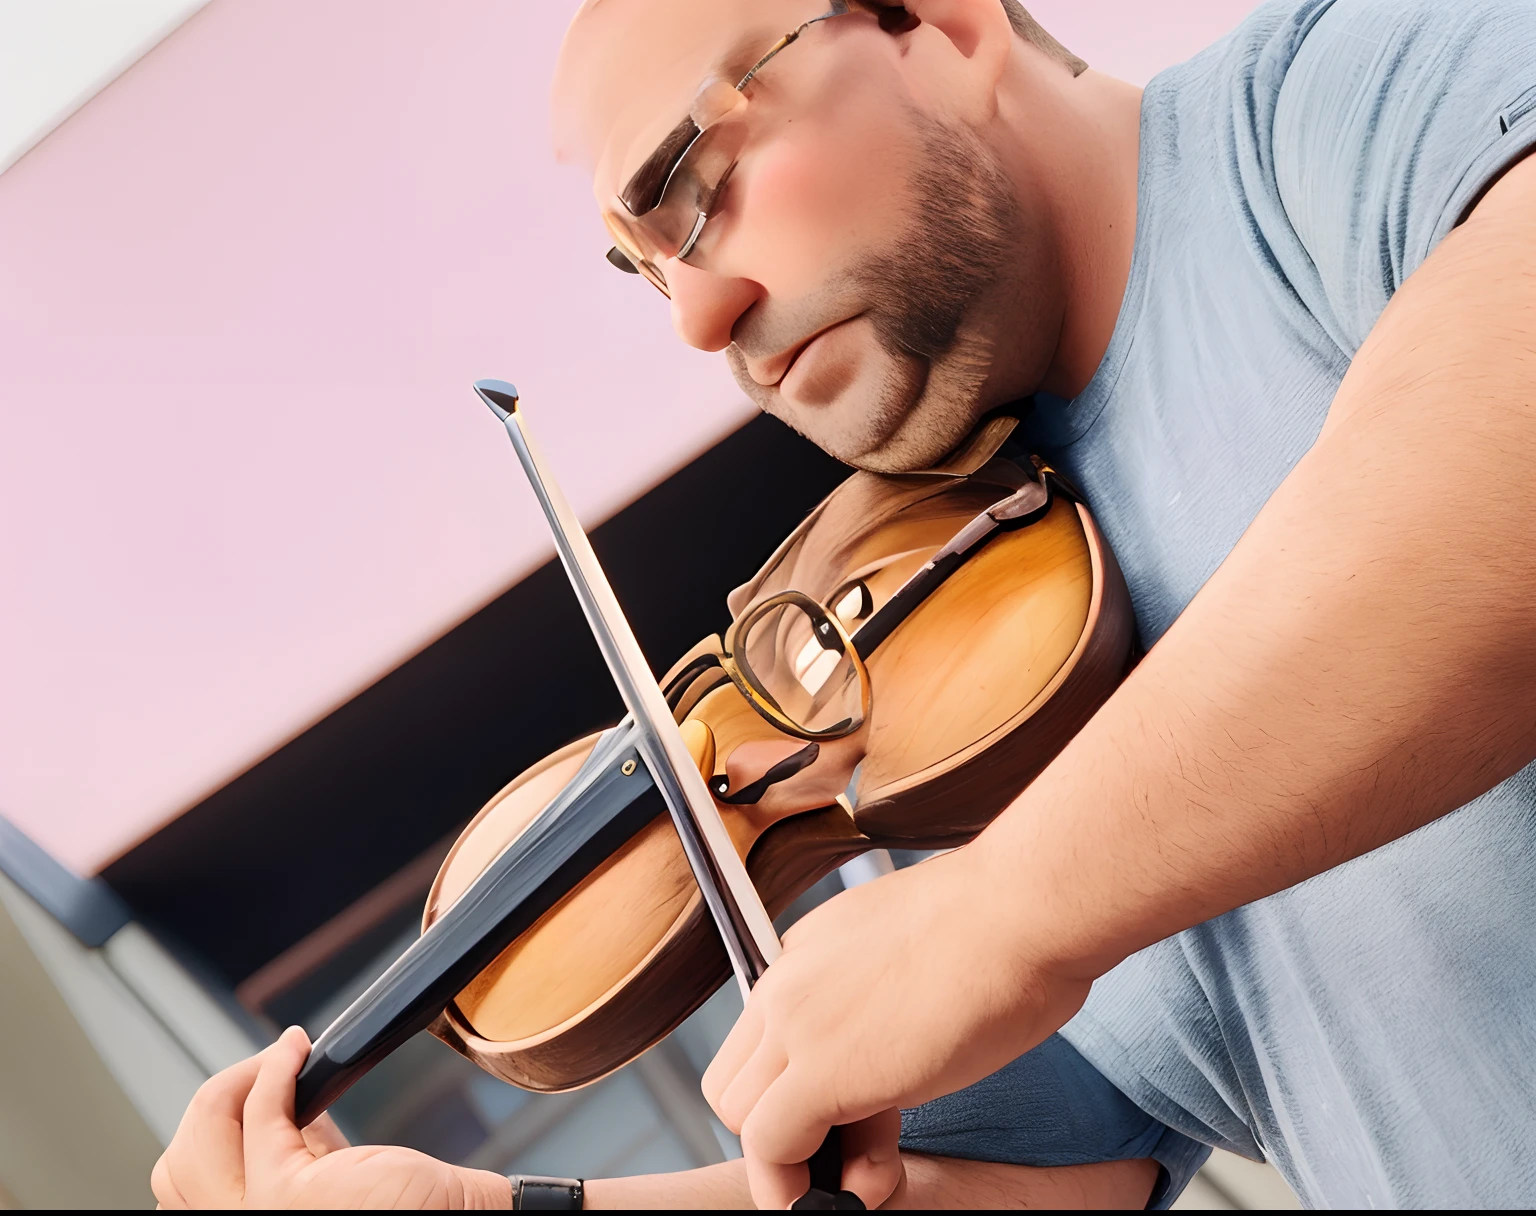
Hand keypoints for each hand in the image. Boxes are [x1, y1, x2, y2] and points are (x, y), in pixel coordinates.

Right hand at [151, 1026, 510, 1208]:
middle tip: (267, 1069)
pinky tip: (297, 1049)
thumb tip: (297, 1106)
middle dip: (215, 1103)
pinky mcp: (284, 1194)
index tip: (269, 1087)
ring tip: (280, 1058)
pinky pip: (259, 1110)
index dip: (232, 1122)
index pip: (204, 1180)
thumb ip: (311, 1151)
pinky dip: (274, 1068)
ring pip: (195, 1142)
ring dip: (233, 1084)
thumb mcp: (347, 1180)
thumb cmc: (422, 1208)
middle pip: (177, 1170)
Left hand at [701, 847, 1091, 1209]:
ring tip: (878, 1165)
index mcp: (811, 951)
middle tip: (870, 1137)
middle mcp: (788, 981)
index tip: (864, 1108)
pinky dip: (791, 1185)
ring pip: (741, 1115)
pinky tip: (855, 1187)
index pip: (765, 1039)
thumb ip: (883, 998)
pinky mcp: (820, 1069)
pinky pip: (770, 1145)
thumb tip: (897, 1041)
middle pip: (738, 1079)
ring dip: (799, 1159)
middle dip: (789, 1126)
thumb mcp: (917, 954)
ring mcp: (796, 1022)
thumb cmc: (1005, 926)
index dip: (801, 1087)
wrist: (1022, 909)